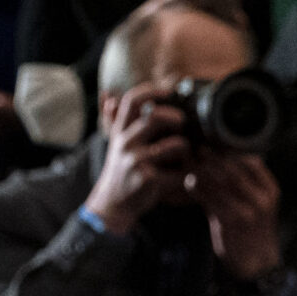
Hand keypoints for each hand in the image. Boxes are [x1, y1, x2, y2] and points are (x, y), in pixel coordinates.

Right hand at [86, 84, 188, 231]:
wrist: (113, 204)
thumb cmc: (121, 170)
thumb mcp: (115, 144)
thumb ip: (113, 120)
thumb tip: (108, 96)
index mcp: (121, 131)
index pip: (131, 101)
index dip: (152, 91)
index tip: (170, 91)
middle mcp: (126, 143)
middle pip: (154, 117)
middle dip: (175, 117)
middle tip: (183, 123)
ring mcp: (136, 162)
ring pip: (174, 145)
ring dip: (187, 147)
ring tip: (186, 153)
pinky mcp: (148, 180)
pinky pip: (180, 171)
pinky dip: (188, 173)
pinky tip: (186, 174)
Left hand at [191, 153, 282, 280]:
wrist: (256, 263)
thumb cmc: (250, 230)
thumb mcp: (252, 203)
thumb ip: (237, 183)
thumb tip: (214, 159)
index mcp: (270, 188)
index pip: (250, 160)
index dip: (229, 150)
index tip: (211, 144)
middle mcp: (263, 196)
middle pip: (234, 167)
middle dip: (213, 157)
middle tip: (195, 149)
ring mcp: (250, 208)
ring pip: (222, 180)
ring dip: (203, 169)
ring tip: (189, 163)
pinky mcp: (233, 220)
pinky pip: (212, 197)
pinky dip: (198, 188)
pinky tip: (189, 183)